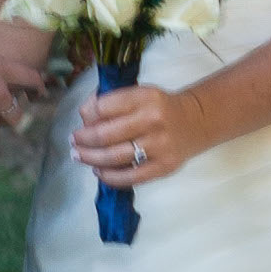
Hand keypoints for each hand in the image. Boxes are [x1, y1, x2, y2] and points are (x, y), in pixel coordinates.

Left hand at [71, 77, 208, 188]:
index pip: (103, 106)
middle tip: (74, 141)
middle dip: (83, 139)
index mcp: (144, 97)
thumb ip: (112, 101)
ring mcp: (159, 146)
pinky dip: (109, 177)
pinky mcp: (163, 167)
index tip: (83, 119)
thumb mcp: (139, 94)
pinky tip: (98, 171)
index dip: (87, 114)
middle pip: (104, 134)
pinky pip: (129, 177)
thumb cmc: (159, 107)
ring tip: (79, 156)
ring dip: (90, 158)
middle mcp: (152, 120)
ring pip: (113, 157)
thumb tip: (84, 115)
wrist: (196, 121)